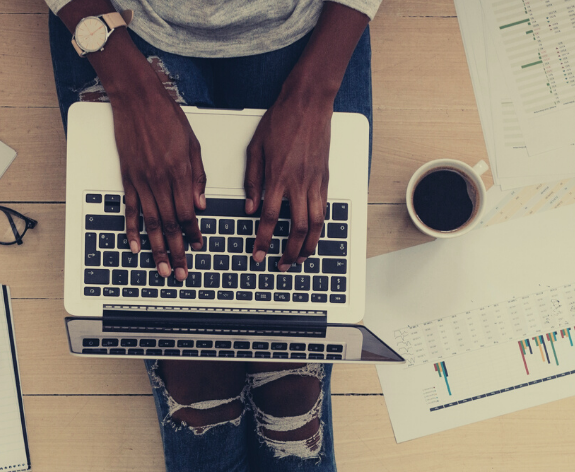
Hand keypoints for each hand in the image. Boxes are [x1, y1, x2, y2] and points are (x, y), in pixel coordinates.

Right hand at [109, 85, 206, 279]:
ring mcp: (141, 181)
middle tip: (181, 272)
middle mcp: (160, 180)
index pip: (188, 213)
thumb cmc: (167, 116)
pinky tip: (136, 246)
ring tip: (162, 268)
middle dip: (176, 252)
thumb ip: (198, 176)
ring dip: (157, 249)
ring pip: (151, 223)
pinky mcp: (127, 178)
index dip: (193, 234)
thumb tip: (201, 204)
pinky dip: (132, 230)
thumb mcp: (193, 144)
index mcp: (179, 172)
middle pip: (170, 224)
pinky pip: (129, 210)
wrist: (137, 98)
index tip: (197, 248)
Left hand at [245, 93, 332, 270]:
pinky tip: (314, 235)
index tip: (259, 254)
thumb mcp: (255, 149)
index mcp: (277, 177)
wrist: (308, 104)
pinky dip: (319, 227)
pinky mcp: (325, 178)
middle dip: (290, 251)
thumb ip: (252, 181)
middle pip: (296, 228)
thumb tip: (249, 207)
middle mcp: (298, 183)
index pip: (268, 218)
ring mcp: (315, 182)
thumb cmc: (281, 121)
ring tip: (302, 258)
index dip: (263, 240)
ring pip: (316, 223)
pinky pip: (324, 209)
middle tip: (283, 264)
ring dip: (309, 245)